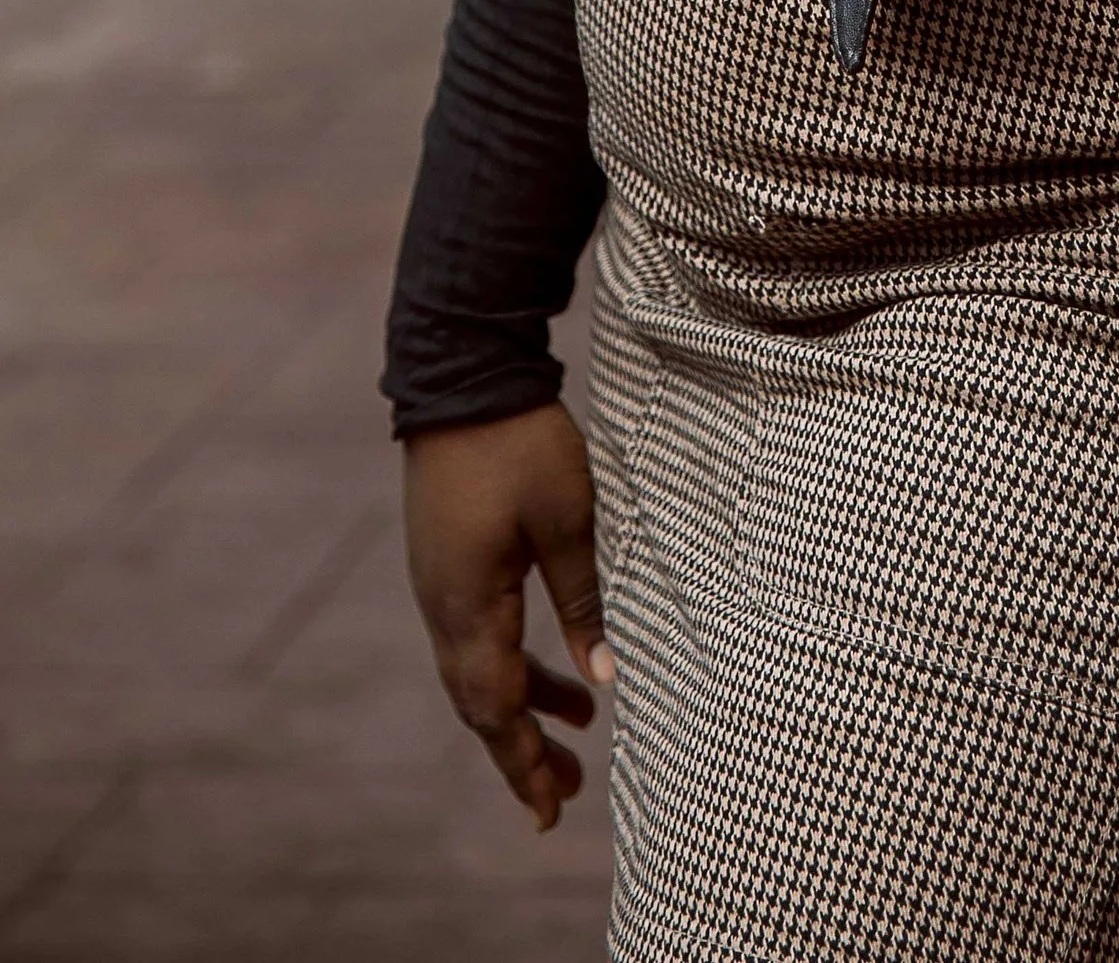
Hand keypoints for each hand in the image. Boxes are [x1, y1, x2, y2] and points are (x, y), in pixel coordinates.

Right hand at [403, 401, 612, 827]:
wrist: (463, 377)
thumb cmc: (521, 443)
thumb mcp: (568, 520)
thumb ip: (582, 600)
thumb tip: (605, 673)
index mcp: (469, 604)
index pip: (496, 708)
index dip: (523, 763)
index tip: (548, 813)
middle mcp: (444, 606)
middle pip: (480, 703)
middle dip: (523, 750)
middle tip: (567, 794)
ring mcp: (440, 584)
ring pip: (478, 670)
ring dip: (522, 706)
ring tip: (580, 726)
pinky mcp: (449, 562)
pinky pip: (477, 635)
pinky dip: (513, 662)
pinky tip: (553, 663)